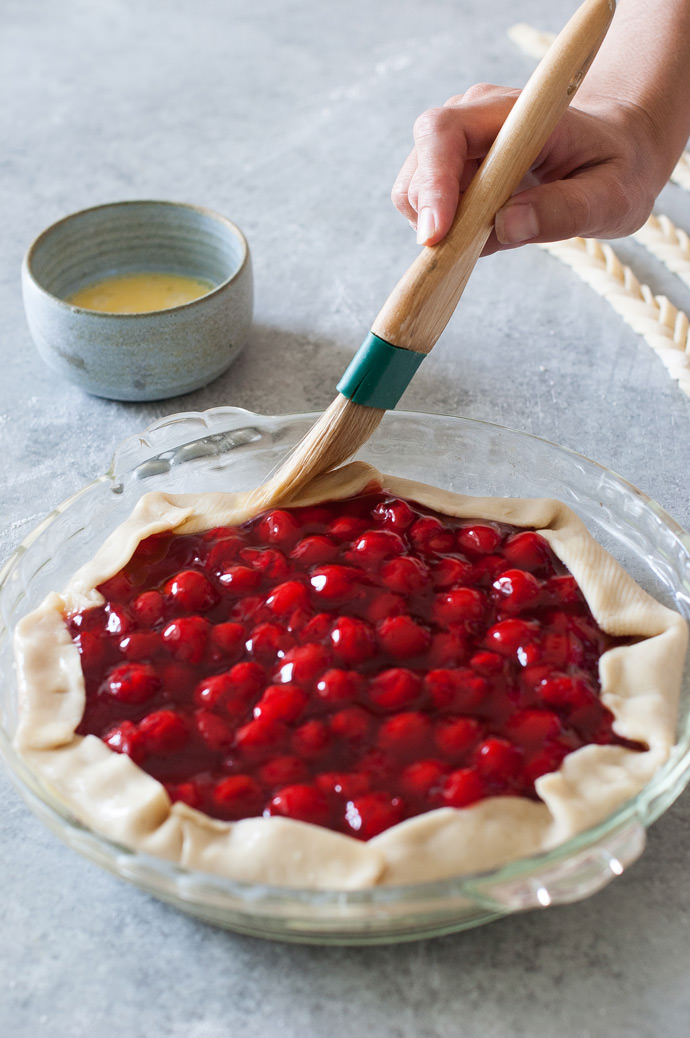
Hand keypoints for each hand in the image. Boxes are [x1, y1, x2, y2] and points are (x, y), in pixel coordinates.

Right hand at [391, 83, 668, 254]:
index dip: (432, 183)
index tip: (436, 235)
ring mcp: (459, 146)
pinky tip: (483, 235)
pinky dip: (444, 234)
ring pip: (414, 192)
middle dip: (428, 215)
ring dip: (437, 229)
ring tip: (487, 240)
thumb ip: (564, 210)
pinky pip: (427, 209)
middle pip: (420, 165)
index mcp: (512, 112)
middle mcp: (474, 119)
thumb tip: (507, 226)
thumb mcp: (611, 195)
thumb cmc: (615, 167)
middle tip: (459, 257)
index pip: (445, 133)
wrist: (613, 153)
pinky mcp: (454, 175)